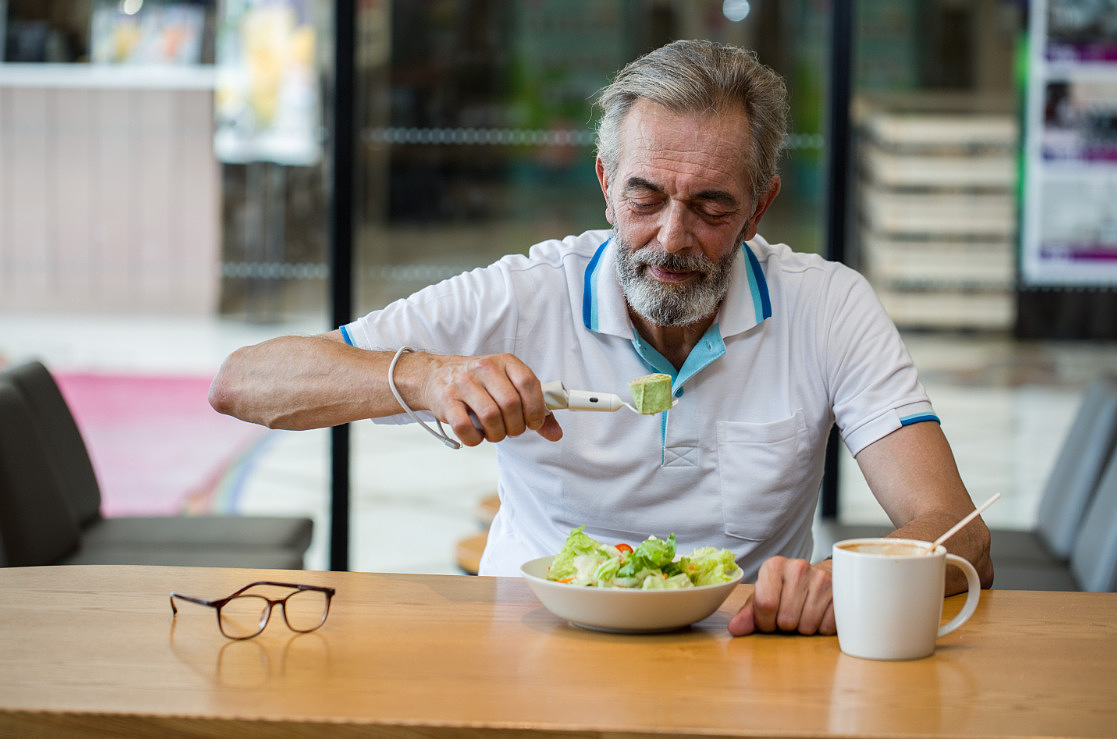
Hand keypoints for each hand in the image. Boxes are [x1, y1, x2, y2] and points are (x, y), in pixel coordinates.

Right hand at [418, 353, 563, 446]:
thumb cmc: (478, 384)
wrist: (436, 376)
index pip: (528, 383)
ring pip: (490, 417)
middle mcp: (484, 368)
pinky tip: (477, 435)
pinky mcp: (446, 400)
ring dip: (497, 434)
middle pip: (511, 404)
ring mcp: (463, 383)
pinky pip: (465, 427)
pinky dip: (475, 439)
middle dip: (516, 427)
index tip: (534, 423)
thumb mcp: (507, 386)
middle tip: (512, 431)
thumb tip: (555, 433)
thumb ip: (533, 409)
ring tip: (494, 433)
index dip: (536, 409)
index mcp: (505, 362)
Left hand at [727, 556, 834, 635]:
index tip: (768, 620)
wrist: (821, 577)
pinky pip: (826, 627)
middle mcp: (798, 568)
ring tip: (803, 614)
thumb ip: (748, 614)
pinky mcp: (841, 594)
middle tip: (788, 616)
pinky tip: (818, 615)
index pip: (765, 604)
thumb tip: (735, 628)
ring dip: (803, 628)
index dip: (765, 622)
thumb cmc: (787, 589)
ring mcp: (822, 580)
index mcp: (774, 566)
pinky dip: (821, 628)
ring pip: (806, 625)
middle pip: (786, 618)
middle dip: (784, 626)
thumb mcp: (764, 597)